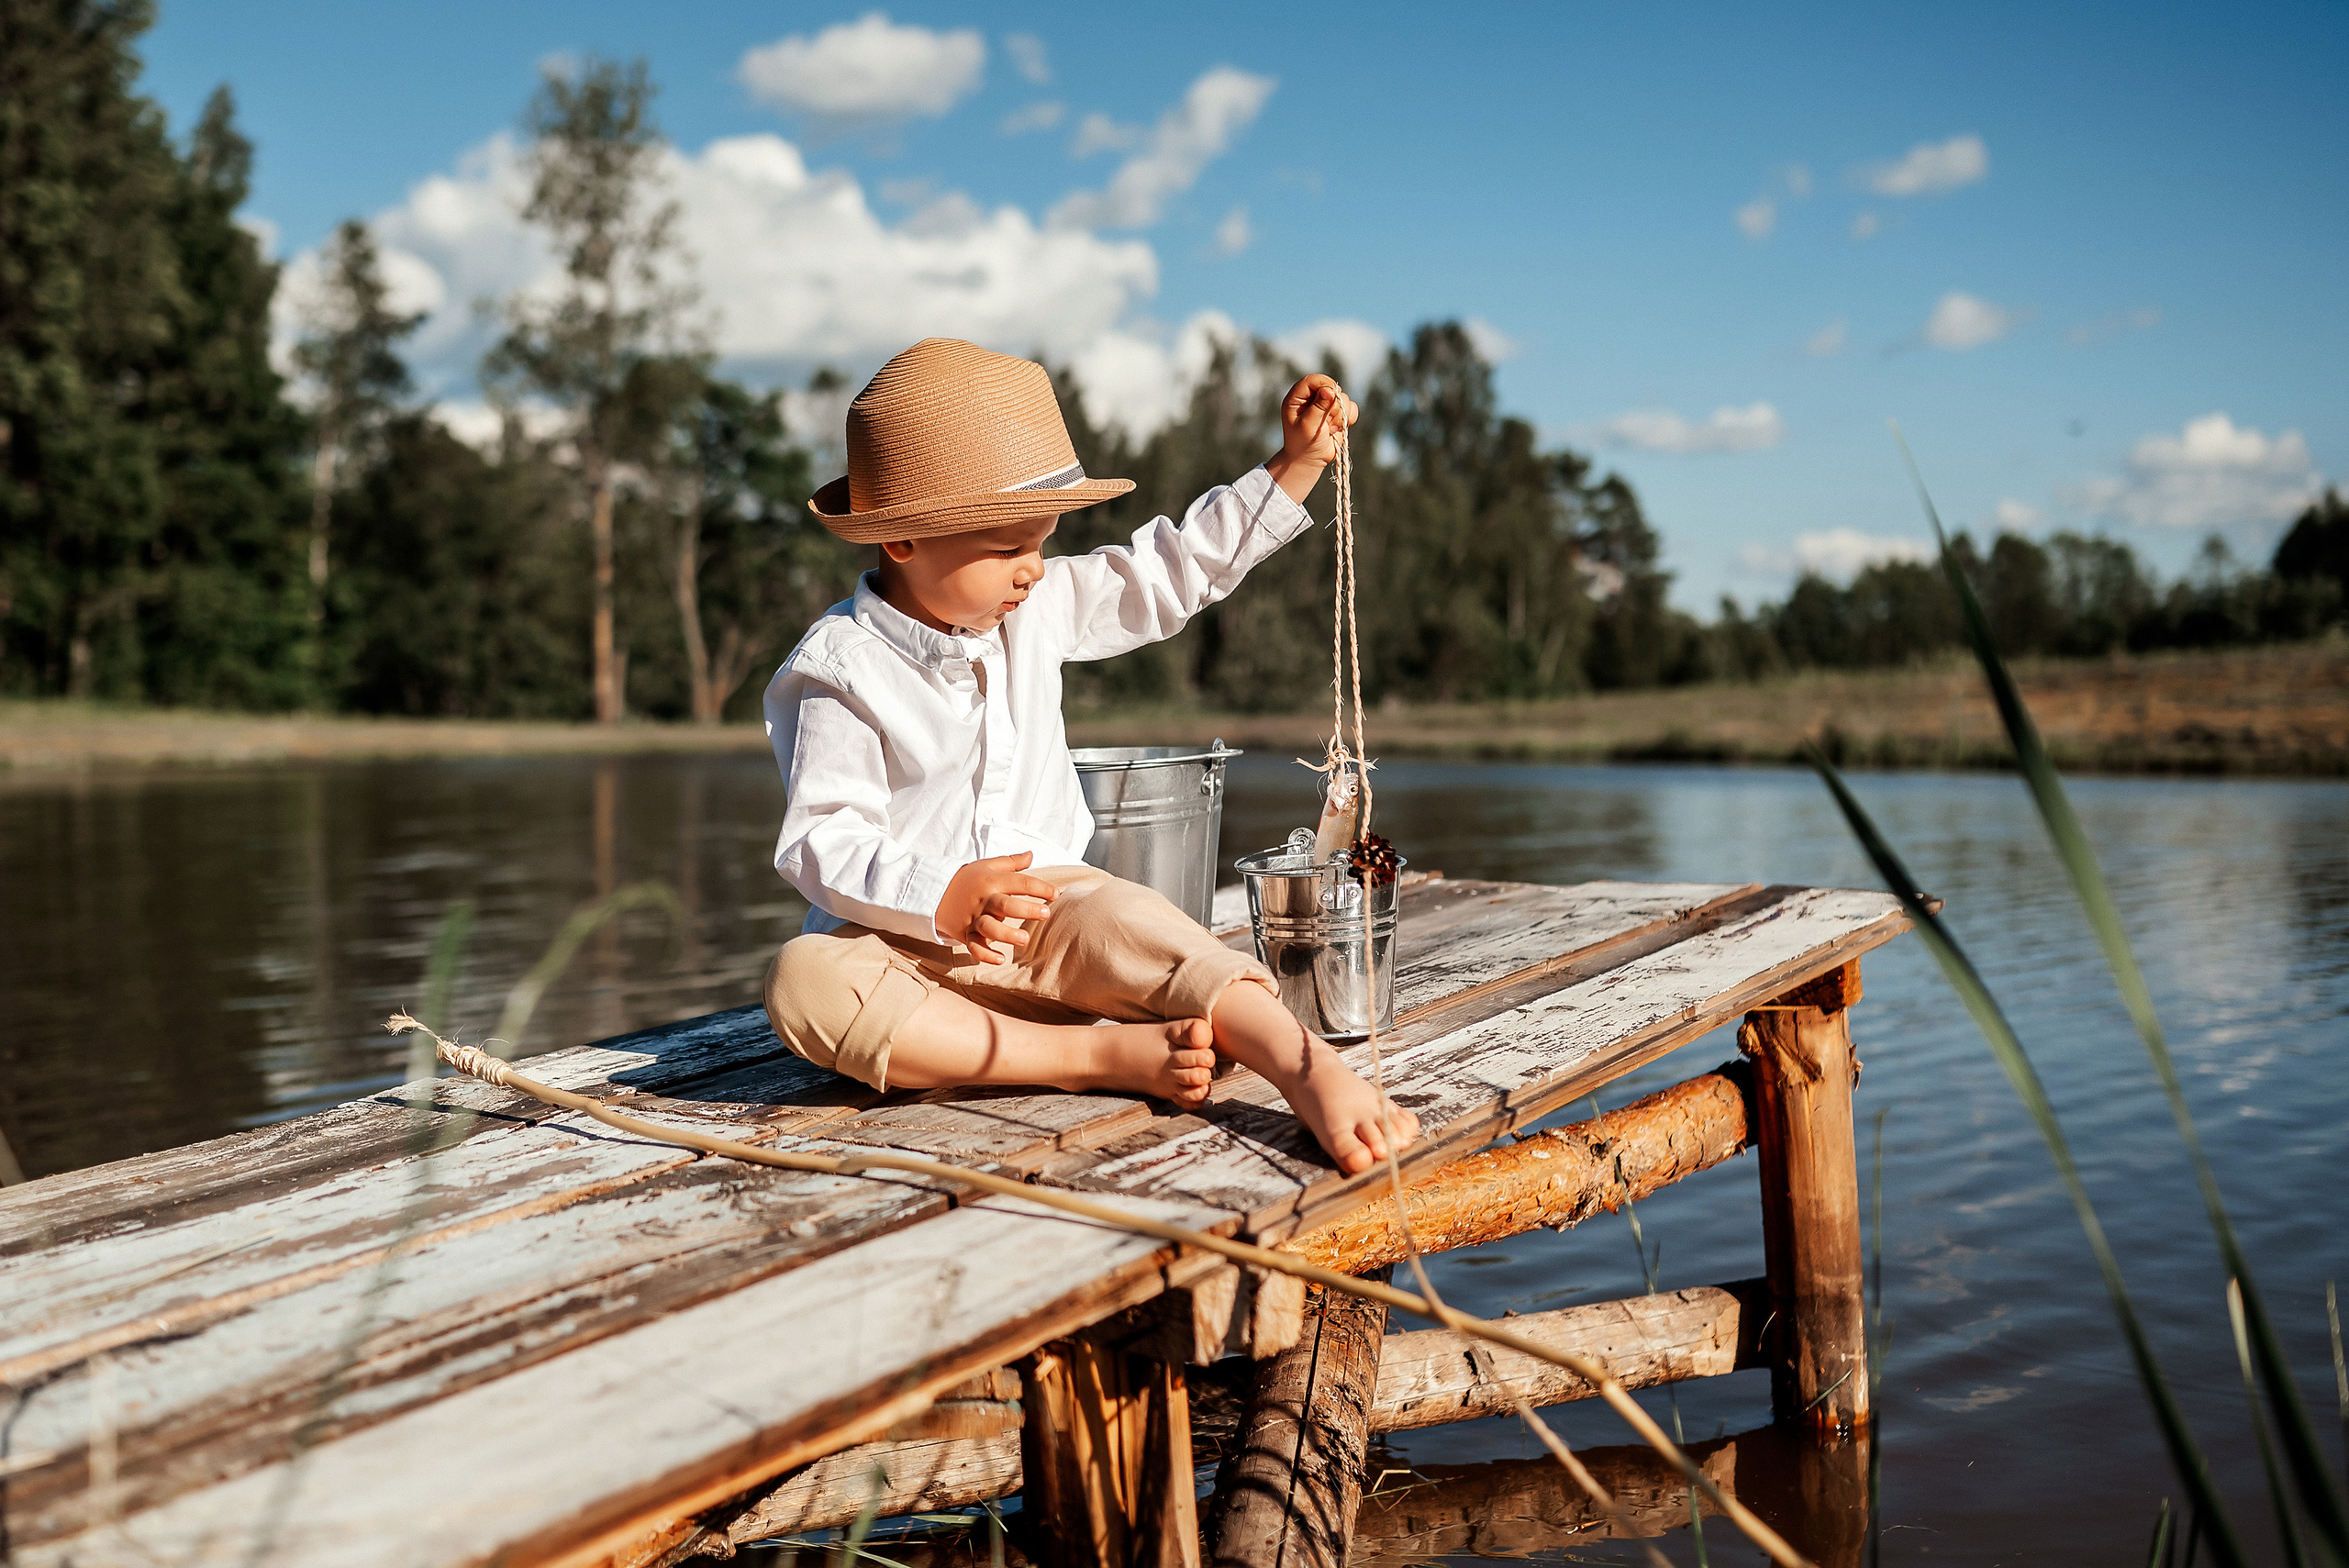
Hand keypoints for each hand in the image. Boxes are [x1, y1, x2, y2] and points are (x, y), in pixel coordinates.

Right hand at [936, 852, 1057, 963]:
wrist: (934, 892)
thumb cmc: (967, 879)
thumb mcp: (986, 866)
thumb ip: (1010, 862)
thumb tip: (1031, 854)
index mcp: (991, 882)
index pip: (1019, 883)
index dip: (1039, 887)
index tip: (1056, 894)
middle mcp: (983, 900)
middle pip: (1005, 905)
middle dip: (1026, 909)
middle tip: (1046, 914)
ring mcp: (973, 918)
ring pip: (989, 928)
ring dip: (1006, 934)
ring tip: (1024, 939)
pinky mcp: (965, 933)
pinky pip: (974, 946)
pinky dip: (985, 954)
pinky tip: (1000, 959)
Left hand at [1266, 373, 1359, 503]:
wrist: (1309, 460)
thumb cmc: (1303, 444)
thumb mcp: (1307, 425)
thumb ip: (1318, 407)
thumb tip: (1329, 390)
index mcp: (1297, 398)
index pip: (1312, 380)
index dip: (1324, 383)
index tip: (1331, 394)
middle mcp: (1312, 398)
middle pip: (1331, 387)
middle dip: (1333, 405)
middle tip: (1326, 422)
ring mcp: (1326, 405)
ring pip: (1343, 398)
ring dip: (1340, 415)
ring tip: (1329, 429)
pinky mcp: (1337, 414)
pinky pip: (1351, 408)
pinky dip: (1348, 419)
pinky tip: (1337, 430)